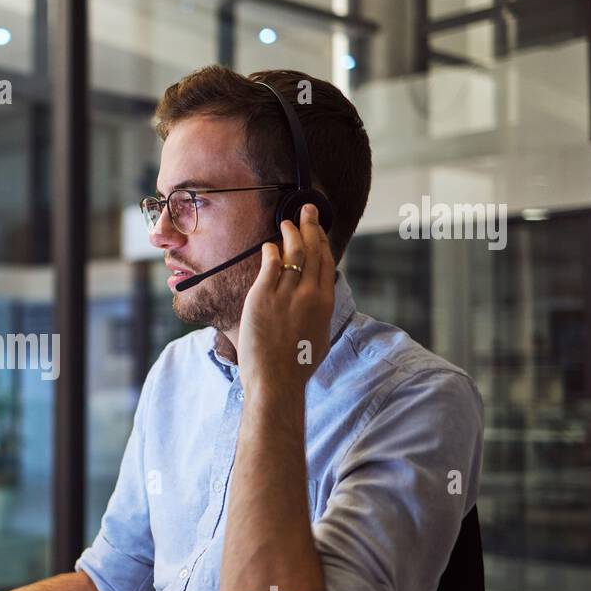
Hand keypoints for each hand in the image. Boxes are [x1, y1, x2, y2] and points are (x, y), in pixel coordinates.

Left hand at [238, 203, 336, 392]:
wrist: (276, 380)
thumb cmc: (296, 365)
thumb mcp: (318, 336)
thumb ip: (319, 313)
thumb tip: (318, 298)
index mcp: (325, 303)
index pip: (326, 261)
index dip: (322, 240)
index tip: (319, 228)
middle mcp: (309, 294)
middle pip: (313, 251)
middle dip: (311, 226)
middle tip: (308, 209)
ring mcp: (287, 294)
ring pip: (293, 253)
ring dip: (291, 233)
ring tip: (287, 222)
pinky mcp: (264, 296)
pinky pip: (269, 265)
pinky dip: (271, 251)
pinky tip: (269, 245)